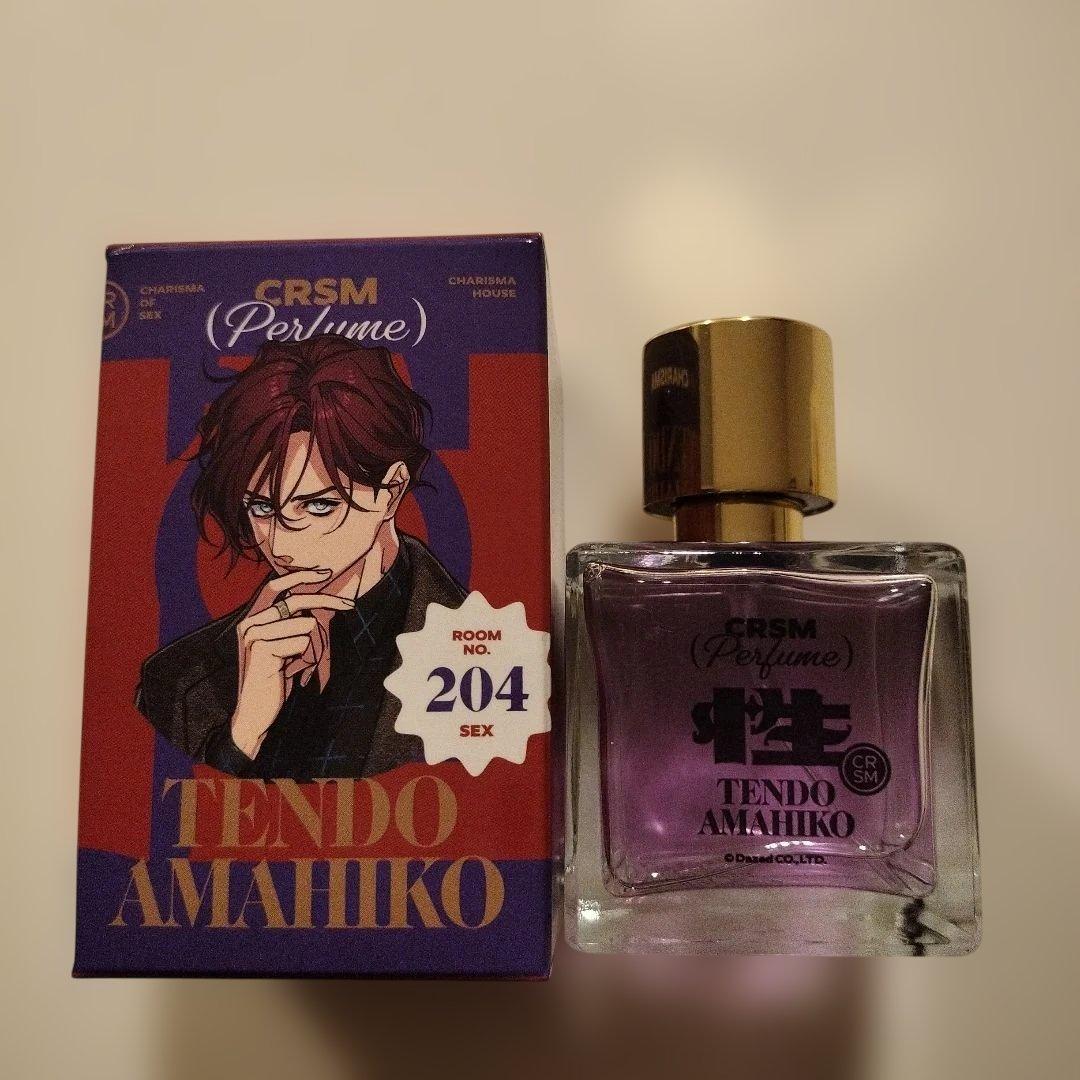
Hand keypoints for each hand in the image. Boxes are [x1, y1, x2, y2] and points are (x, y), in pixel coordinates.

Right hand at [229, 569, 353, 758]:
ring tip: (298, 665)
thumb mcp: (287, 646)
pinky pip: (302, 642)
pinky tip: (290, 671)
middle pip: (296, 601)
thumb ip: (296, 623)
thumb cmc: (276, 678)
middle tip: (349, 605)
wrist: (257, 710)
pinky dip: (306, 657)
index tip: (326, 572)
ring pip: (306, 625)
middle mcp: (250, 622)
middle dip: (327, 601)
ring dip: (313, 646)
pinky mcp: (263, 649)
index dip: (299, 576)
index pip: (274, 586)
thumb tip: (326, 603)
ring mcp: (254, 634)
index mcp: (253, 618)